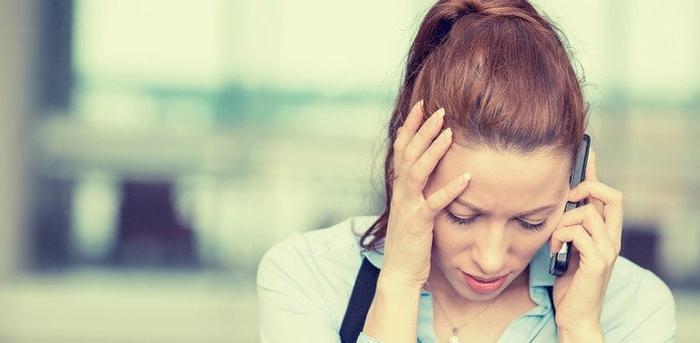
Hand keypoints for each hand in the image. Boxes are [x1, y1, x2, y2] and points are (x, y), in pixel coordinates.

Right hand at [381, 100, 470, 289]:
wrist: (399, 271)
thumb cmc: (410, 240)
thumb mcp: (411, 207)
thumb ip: (418, 187)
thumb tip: (430, 167)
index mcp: (400, 186)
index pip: (401, 148)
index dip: (410, 125)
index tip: (421, 104)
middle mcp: (401, 192)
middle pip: (408, 152)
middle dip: (422, 129)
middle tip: (439, 109)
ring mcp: (408, 206)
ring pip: (417, 170)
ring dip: (433, 150)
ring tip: (449, 131)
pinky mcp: (418, 223)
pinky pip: (434, 203)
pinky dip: (450, 189)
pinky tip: (467, 178)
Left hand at [549, 148, 623, 337]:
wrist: (574, 314)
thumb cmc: (569, 282)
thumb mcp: (567, 247)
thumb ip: (569, 226)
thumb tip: (555, 202)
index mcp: (606, 233)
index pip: (608, 195)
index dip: (597, 173)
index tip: (585, 153)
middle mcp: (613, 238)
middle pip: (611, 196)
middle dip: (586, 189)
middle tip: (566, 198)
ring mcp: (608, 250)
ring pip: (587, 213)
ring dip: (563, 223)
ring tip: (555, 241)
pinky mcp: (598, 261)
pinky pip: (578, 233)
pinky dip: (561, 237)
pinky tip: (556, 251)